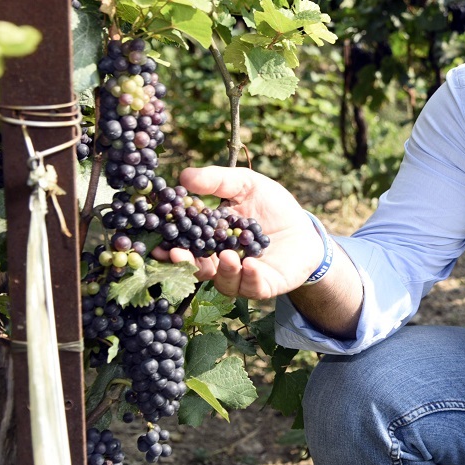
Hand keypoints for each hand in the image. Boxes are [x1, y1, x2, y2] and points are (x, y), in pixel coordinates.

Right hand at [151, 166, 321, 299]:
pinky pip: (252, 287)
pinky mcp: (265, 285)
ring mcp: (242, 276)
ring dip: (222, 270)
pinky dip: (249, 277)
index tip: (158, 240)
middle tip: (178, 252)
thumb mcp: (245, 185)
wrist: (306, 227)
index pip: (186, 244)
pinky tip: (250, 264)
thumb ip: (217, 181)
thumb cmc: (272, 205)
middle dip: (186, 262)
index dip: (170, 244)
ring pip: (223, 281)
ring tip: (226, 255)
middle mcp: (221, 262)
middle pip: (197, 268)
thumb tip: (184, 177)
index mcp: (211, 240)